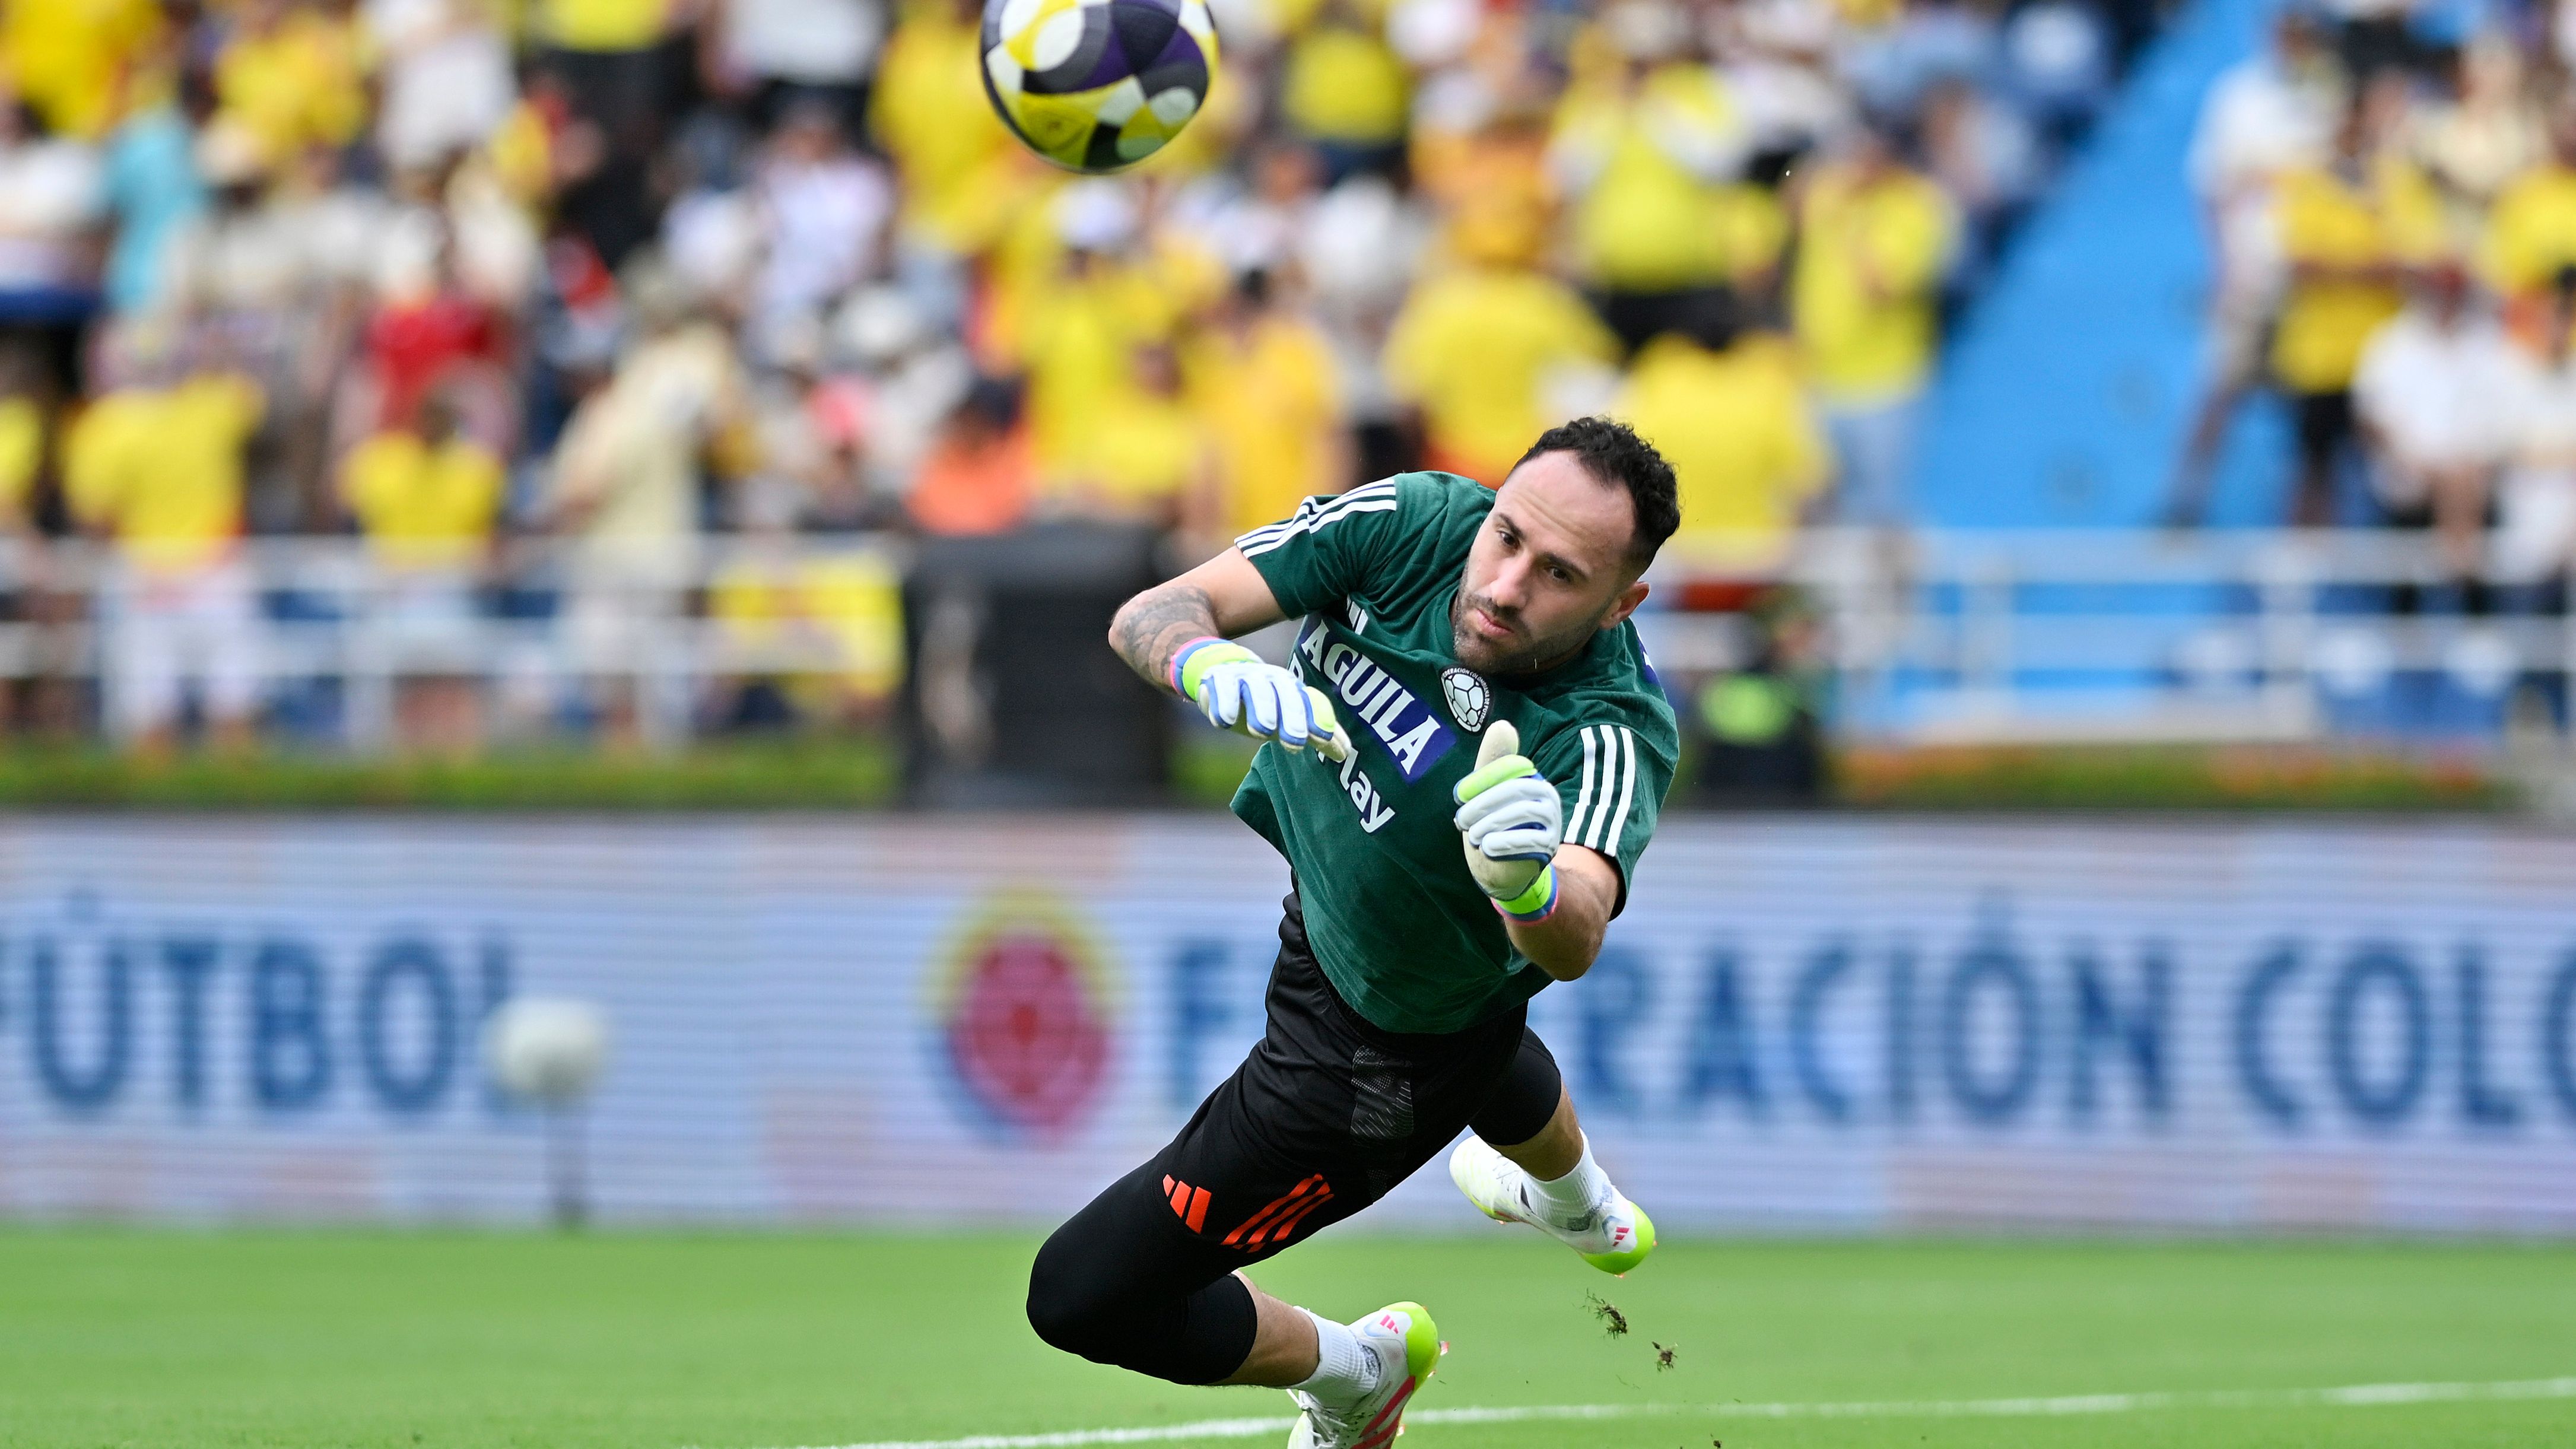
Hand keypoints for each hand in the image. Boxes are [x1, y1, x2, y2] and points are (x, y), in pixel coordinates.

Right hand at [1171, 637, 1351, 761]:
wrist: (1222, 671)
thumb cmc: (1263, 702)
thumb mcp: (1288, 716)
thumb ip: (1315, 732)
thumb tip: (1345, 752)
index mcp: (1292, 689)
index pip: (1310, 703)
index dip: (1318, 719)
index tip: (1323, 739)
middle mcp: (1272, 680)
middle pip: (1286, 696)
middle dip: (1292, 718)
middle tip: (1295, 743)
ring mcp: (1245, 677)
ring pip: (1256, 690)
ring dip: (1261, 710)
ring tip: (1262, 732)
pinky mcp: (1219, 677)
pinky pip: (1223, 688)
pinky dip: (1223, 704)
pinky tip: (1225, 721)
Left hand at [1451, 721, 1559, 920]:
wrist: (1504, 870)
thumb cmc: (1492, 826)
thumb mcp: (1486, 793)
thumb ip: (1491, 763)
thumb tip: (1503, 725)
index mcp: (1531, 778)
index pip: (1509, 768)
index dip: (1482, 779)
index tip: (1459, 794)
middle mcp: (1547, 796)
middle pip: (1514, 790)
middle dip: (1482, 804)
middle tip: (1461, 820)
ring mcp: (1551, 822)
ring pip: (1520, 813)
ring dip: (1489, 824)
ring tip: (1474, 836)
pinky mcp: (1549, 848)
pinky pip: (1527, 840)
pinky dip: (1501, 843)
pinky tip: (1487, 848)